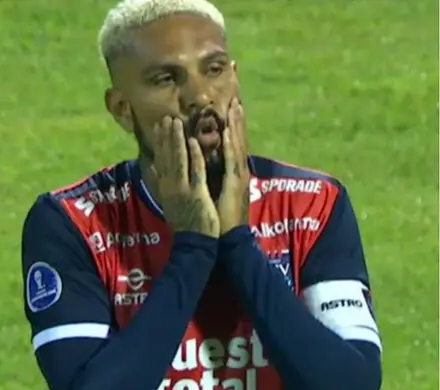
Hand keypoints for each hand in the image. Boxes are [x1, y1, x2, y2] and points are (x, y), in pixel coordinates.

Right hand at [148, 117, 219, 237]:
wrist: (194, 244)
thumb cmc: (186, 225)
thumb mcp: (170, 203)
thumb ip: (162, 184)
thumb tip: (153, 168)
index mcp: (167, 188)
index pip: (161, 160)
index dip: (159, 142)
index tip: (159, 125)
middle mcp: (171, 186)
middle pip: (167, 157)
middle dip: (166, 136)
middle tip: (166, 116)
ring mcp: (183, 189)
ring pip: (178, 160)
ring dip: (176, 140)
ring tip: (176, 121)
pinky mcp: (197, 194)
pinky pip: (195, 172)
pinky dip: (194, 156)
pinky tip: (193, 141)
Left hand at [217, 98, 251, 234]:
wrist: (229, 238)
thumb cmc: (219, 219)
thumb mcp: (213, 193)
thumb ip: (209, 178)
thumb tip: (200, 166)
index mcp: (233, 174)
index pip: (232, 146)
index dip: (231, 128)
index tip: (228, 111)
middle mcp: (239, 172)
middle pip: (238, 142)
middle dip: (237, 121)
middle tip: (235, 101)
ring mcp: (239, 177)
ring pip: (238, 147)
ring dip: (237, 127)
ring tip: (235, 108)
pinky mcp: (235, 184)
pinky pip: (232, 161)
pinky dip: (231, 146)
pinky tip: (229, 133)